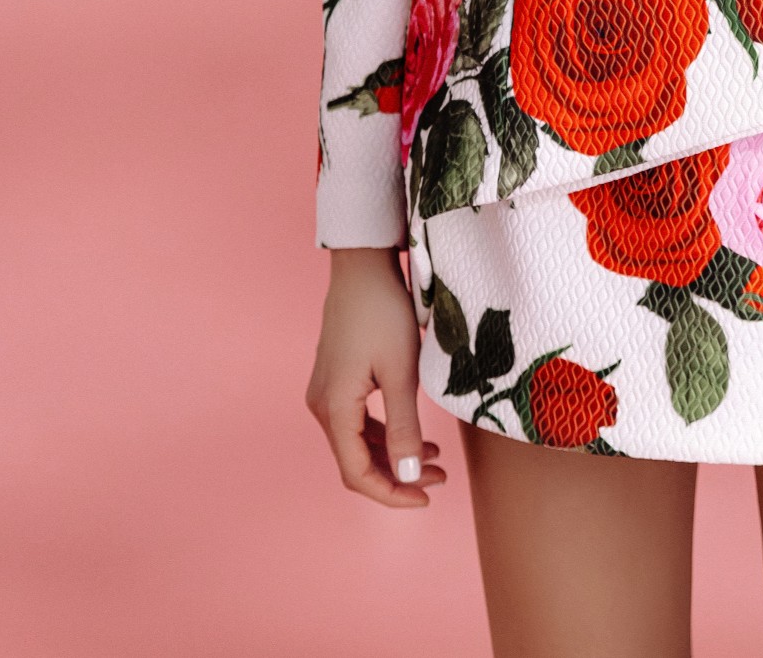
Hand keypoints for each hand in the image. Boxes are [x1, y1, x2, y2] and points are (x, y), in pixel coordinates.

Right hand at [305, 247, 446, 507]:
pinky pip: (357, 422)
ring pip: (358, 443)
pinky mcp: (336, 381)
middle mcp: (322, 406)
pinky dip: (385, 434)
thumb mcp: (401, 372)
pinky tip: (415, 434)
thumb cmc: (383, 312)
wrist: (363, 266)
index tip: (427, 497)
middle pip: (356, 461)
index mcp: (334, 408)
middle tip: (440, 478)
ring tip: (437, 458)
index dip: (392, 493)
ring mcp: (326, 393)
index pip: (358, 473)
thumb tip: (410, 475)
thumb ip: (404, 427)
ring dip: (394, 455)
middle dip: (398, 476)